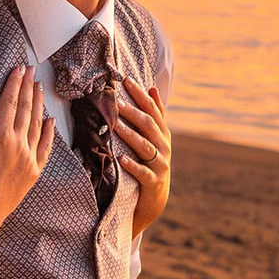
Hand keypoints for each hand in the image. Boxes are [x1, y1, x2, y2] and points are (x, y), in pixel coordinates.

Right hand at [0, 67, 54, 254]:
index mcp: (0, 137)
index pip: (9, 103)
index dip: (14, 83)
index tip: (18, 68)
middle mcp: (18, 144)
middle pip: (26, 109)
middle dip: (28, 88)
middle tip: (31, 70)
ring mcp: (29, 158)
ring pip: (37, 125)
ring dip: (38, 104)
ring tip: (39, 88)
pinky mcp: (34, 172)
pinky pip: (45, 148)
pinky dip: (49, 133)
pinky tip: (50, 121)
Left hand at [112, 74, 171, 238]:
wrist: (155, 198)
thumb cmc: (151, 162)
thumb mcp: (155, 138)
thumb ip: (155, 114)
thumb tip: (153, 87)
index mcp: (162, 133)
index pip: (152, 109)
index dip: (140, 94)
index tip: (126, 80)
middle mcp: (163, 146)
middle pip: (148, 125)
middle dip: (132, 112)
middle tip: (116, 100)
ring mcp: (160, 164)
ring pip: (144, 146)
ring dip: (129, 135)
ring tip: (114, 125)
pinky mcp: (153, 181)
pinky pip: (142, 172)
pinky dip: (132, 166)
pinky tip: (120, 159)